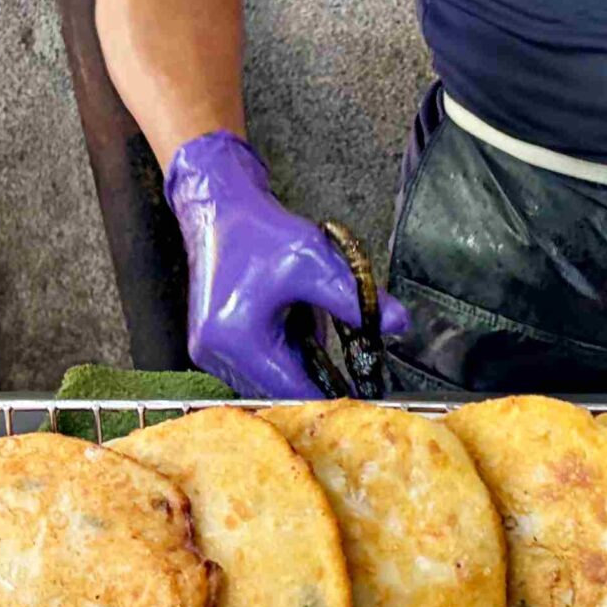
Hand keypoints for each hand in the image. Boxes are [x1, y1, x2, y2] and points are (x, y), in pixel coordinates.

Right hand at [163, 132, 409, 398]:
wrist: (221, 209)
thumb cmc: (261, 232)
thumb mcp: (315, 262)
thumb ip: (355, 299)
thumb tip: (397, 324)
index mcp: (236, 338)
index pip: (290, 388)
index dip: (329, 394)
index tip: (361, 396)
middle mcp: (215, 352)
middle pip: (277, 389)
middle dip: (314, 377)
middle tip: (351, 369)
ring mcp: (209, 351)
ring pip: (266, 380)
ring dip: (297, 365)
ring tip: (314, 331)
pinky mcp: (212, 344)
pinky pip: (254, 365)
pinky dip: (282, 353)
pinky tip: (296, 325)